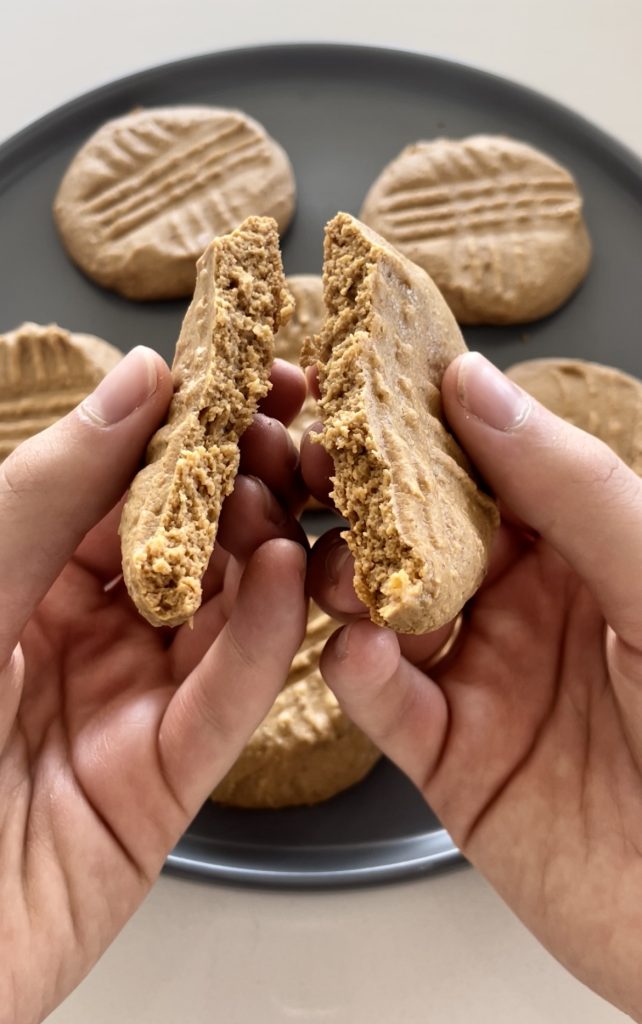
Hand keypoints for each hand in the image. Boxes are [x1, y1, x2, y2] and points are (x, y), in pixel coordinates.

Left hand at [0, 347, 307, 1023]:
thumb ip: (51, 487)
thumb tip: (140, 381)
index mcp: (25, 579)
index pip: (124, 488)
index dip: (188, 430)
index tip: (250, 379)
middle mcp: (84, 635)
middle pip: (188, 546)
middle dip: (245, 486)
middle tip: (293, 438)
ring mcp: (129, 705)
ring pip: (222, 615)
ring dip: (267, 551)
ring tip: (297, 495)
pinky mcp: (164, 780)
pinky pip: (225, 698)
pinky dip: (266, 636)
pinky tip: (293, 578)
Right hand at [303, 352, 641, 1020]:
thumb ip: (573, 486)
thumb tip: (475, 385)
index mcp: (578, 542)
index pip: (482, 462)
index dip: (423, 422)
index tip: (359, 382)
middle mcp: (521, 600)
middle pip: (417, 529)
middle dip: (360, 497)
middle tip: (310, 468)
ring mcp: (483, 674)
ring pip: (384, 607)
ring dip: (346, 580)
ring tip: (337, 573)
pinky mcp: (452, 757)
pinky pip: (388, 703)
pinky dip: (361, 672)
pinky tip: (360, 652)